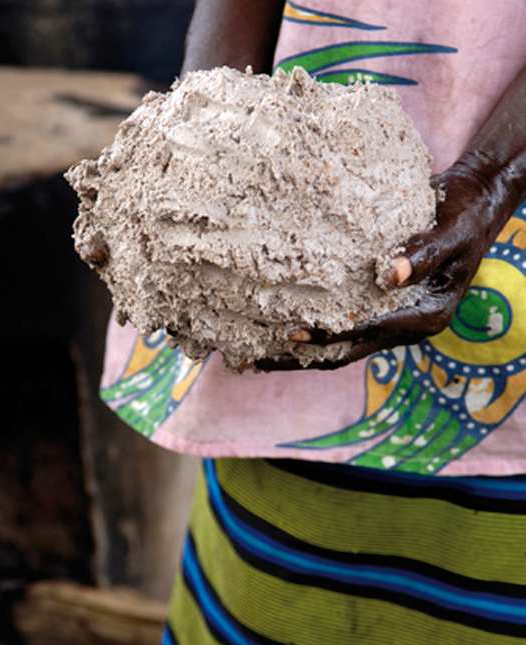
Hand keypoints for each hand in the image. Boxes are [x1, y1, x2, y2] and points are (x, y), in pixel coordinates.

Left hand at [256, 154, 517, 372]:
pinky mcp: (377, 308)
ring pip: (338, 347)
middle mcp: (405, 327)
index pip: (371, 332)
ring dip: (297, 354)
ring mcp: (390, 321)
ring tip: (252, 357)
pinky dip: (309, 329)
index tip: (293, 333)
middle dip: (300, 359)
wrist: (471, 204)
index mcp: (426, 318)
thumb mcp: (452, 233)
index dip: (332, 334)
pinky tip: (272, 328)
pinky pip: (340, 325)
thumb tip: (388, 277)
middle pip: (345, 353)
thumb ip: (424, 254)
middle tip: (254, 361)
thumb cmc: (464, 216)